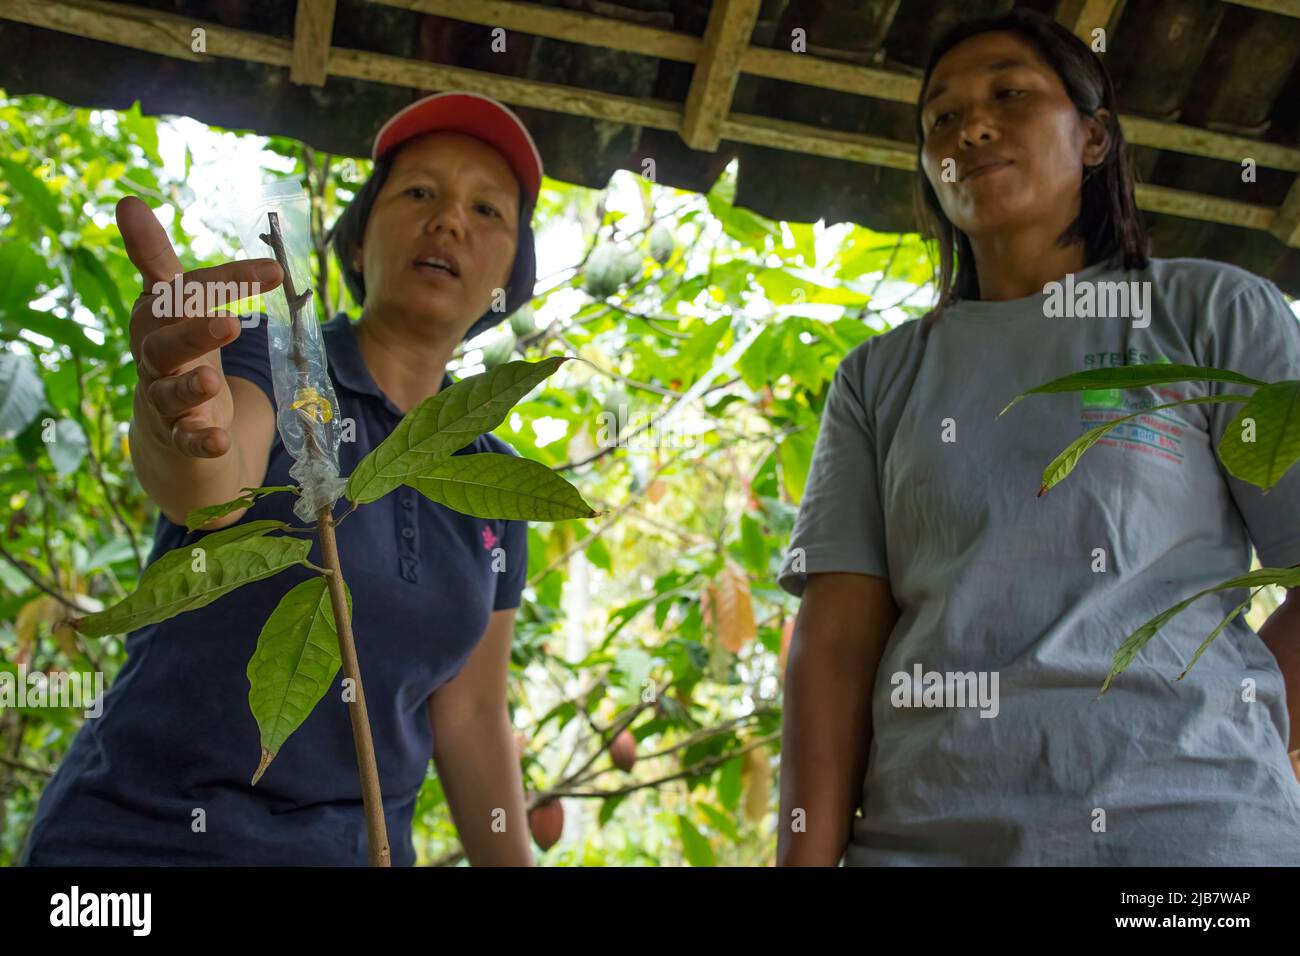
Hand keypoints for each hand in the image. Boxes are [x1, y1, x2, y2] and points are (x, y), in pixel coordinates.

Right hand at [119, 196, 280, 458]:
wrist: (166, 429)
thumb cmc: (177, 353)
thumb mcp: (174, 307)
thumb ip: (159, 261)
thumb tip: (125, 200)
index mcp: (158, 320)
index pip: (188, 293)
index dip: (228, 281)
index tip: (275, 269)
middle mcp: (154, 358)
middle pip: (166, 344)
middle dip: (195, 333)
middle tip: (230, 324)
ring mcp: (163, 402)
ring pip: (169, 393)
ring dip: (190, 386)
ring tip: (213, 380)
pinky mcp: (177, 438)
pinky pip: (184, 440)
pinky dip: (200, 440)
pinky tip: (219, 440)